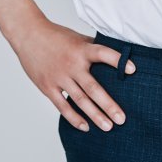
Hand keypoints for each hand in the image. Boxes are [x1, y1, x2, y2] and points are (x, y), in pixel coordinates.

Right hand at [10, 17, 136, 132]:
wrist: (29, 35)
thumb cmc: (56, 35)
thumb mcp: (77, 38)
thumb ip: (93, 48)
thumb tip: (114, 54)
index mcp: (82, 49)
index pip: (103, 54)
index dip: (117, 61)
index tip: (132, 69)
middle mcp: (72, 64)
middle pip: (93, 88)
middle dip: (108, 105)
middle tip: (122, 119)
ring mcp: (59, 77)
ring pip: (80, 100)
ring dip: (95, 115)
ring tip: (108, 127)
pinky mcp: (48, 87)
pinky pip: (63, 106)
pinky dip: (74, 118)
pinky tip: (85, 126)